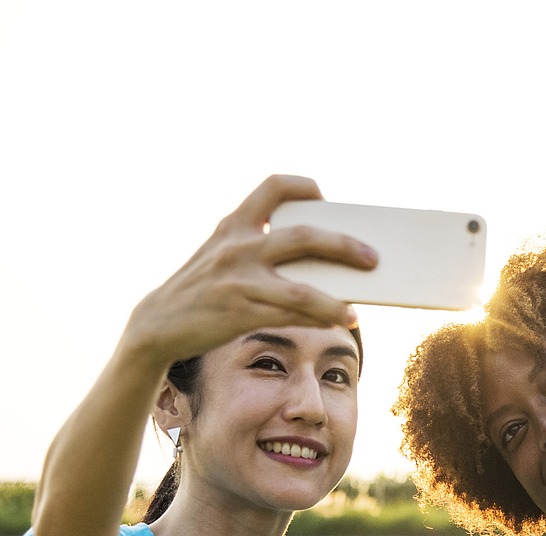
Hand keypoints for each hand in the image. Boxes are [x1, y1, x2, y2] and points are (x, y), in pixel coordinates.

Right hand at [123, 174, 377, 366]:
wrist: (157, 323)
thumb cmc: (202, 289)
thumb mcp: (221, 255)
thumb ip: (258, 248)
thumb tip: (320, 260)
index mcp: (233, 225)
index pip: (272, 187)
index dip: (302, 186)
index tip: (323, 195)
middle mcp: (237, 247)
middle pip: (303, 237)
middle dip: (343, 245)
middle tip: (372, 257)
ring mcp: (238, 280)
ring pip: (301, 288)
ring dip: (336, 300)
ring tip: (357, 311)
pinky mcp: (239, 312)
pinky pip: (290, 316)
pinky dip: (319, 318)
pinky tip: (339, 322)